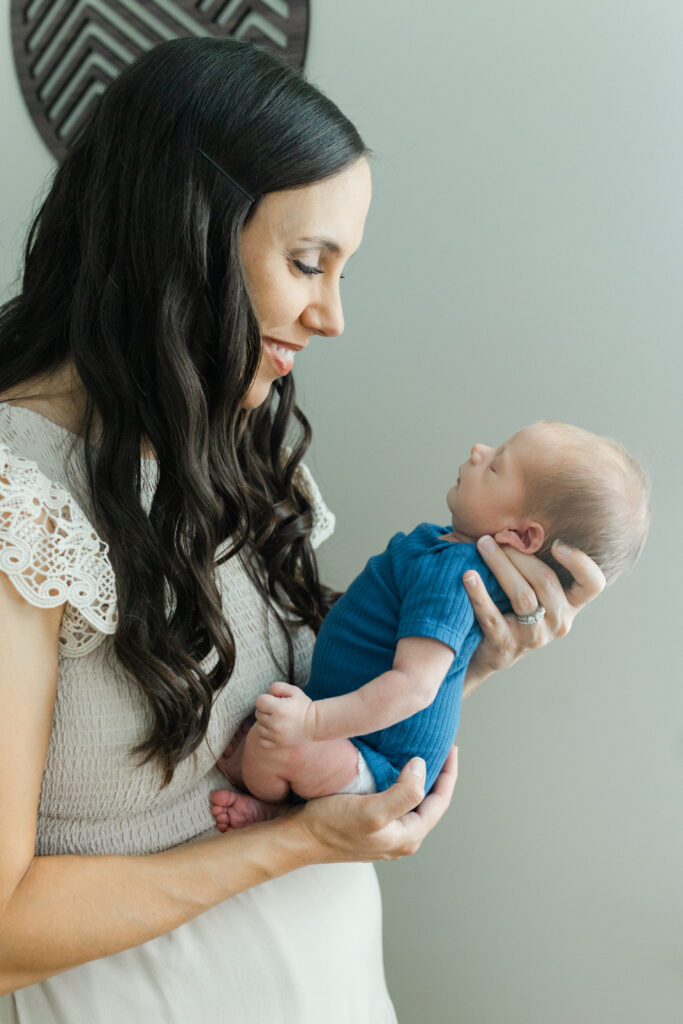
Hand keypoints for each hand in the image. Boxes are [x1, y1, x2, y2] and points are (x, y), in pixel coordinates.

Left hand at [254, 681, 315, 746]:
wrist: (315, 724)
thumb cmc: (303, 705)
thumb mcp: (293, 690)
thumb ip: (277, 687)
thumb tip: (267, 695)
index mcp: (278, 709)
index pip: (259, 701)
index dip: (266, 699)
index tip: (275, 701)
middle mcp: (275, 723)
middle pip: (258, 713)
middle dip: (266, 710)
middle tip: (278, 710)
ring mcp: (275, 735)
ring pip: (259, 726)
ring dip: (265, 722)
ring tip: (277, 720)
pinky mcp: (277, 744)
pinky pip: (262, 739)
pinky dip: (265, 735)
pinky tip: (274, 730)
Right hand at [294, 747, 457, 862]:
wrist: (299, 838)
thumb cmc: (332, 825)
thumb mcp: (373, 810)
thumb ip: (404, 792)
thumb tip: (422, 768)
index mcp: (407, 836)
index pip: (440, 802)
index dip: (449, 774)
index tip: (451, 748)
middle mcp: (400, 838)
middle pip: (429, 802)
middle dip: (438, 776)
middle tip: (440, 748)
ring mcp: (385, 833)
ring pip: (413, 801)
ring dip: (420, 779)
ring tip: (421, 754)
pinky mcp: (371, 825)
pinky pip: (396, 801)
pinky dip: (402, 783)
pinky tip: (394, 769)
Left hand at [463, 537, 605, 694]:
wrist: (487, 652)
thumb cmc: (511, 608)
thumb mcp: (533, 589)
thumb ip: (534, 563)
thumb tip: (514, 522)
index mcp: (570, 604)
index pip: (593, 584)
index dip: (581, 563)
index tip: (557, 544)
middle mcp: (558, 621)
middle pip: (546, 581)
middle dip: (520, 554)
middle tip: (495, 537)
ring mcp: (534, 636)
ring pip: (523, 596)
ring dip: (501, 566)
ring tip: (482, 546)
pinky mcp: (505, 645)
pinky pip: (492, 616)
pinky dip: (479, 594)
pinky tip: (468, 576)